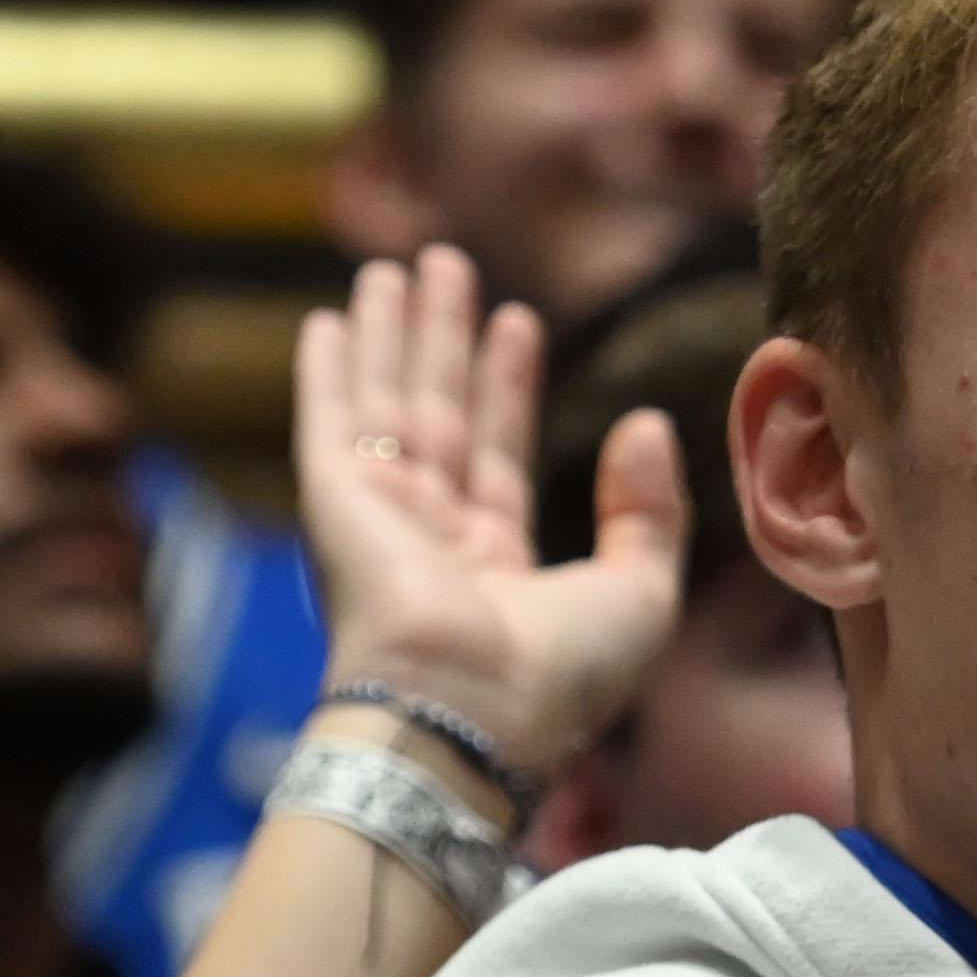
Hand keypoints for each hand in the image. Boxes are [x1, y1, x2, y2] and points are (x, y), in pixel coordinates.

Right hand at [296, 247, 685, 780]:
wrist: (467, 711)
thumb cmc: (557, 674)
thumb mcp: (640, 593)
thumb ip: (648, 509)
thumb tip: (645, 424)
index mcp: (494, 571)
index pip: (499, 455)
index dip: (508, 385)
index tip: (519, 321)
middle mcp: (429, 542)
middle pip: (437, 415)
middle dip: (442, 339)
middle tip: (446, 265)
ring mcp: (379, 521)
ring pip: (386, 404)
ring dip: (390, 334)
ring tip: (397, 266)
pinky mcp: (337, 503)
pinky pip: (330, 422)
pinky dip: (328, 372)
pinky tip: (331, 319)